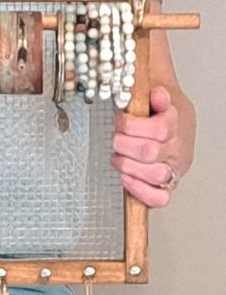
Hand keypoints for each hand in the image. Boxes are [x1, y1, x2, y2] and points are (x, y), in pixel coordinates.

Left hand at [110, 86, 182, 207]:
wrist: (171, 126)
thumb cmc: (156, 114)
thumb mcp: (156, 97)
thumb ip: (156, 95)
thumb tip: (157, 95)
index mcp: (177, 126)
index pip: (159, 129)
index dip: (131, 125)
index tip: (120, 120)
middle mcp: (177, 150)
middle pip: (150, 152)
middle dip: (123, 144)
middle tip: (117, 139)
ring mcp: (173, 170)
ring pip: (154, 175)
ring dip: (127, 165)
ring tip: (119, 157)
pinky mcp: (165, 188)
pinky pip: (159, 199)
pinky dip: (140, 191)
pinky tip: (126, 178)